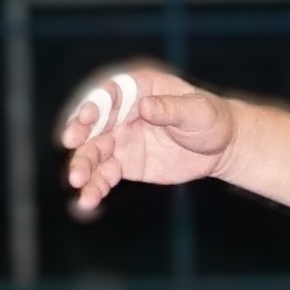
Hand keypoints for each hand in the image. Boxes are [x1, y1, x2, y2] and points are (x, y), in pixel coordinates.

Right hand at [60, 62, 235, 223]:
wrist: (220, 148)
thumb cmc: (210, 119)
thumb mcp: (197, 111)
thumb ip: (171, 109)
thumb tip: (146, 107)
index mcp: (138, 89)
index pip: (109, 94)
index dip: (94, 104)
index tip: (86, 117)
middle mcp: (122, 112)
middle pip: (93, 122)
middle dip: (79, 132)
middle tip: (69, 143)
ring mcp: (120, 139)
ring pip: (93, 151)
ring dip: (82, 164)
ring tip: (76, 181)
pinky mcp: (124, 163)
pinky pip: (104, 174)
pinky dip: (94, 186)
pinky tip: (88, 199)